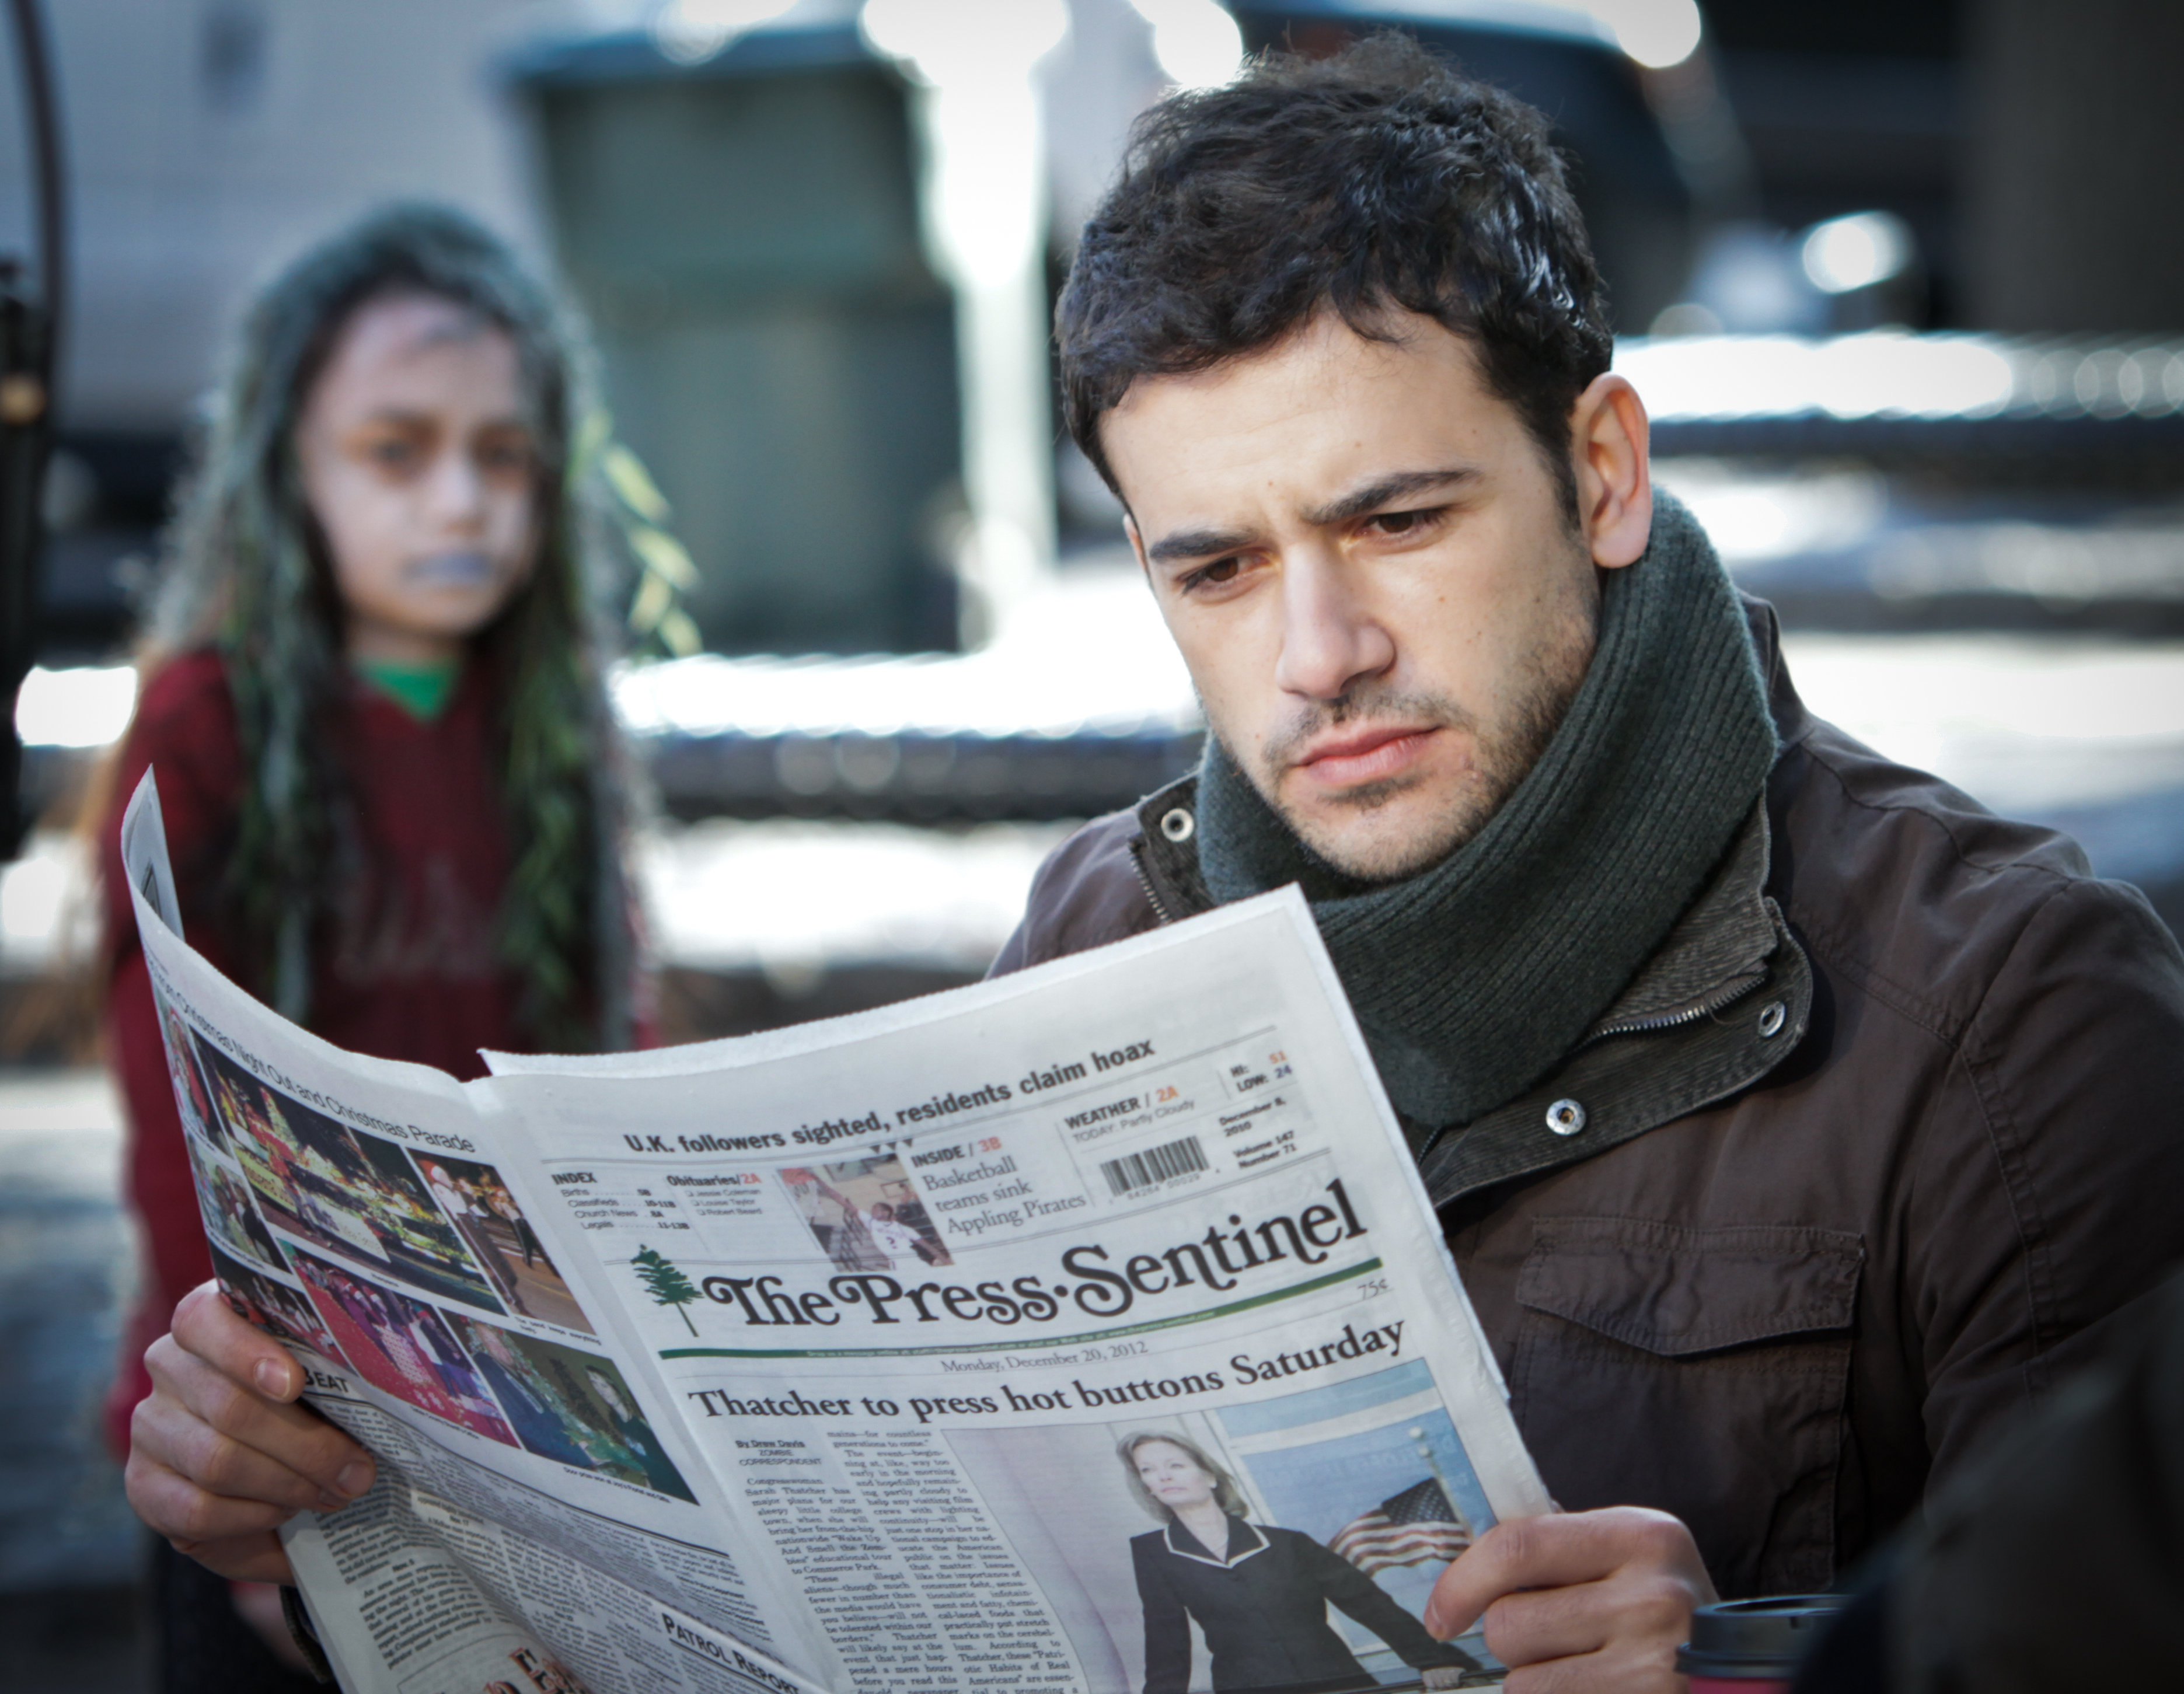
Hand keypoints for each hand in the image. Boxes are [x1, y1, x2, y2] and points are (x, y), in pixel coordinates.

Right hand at [124, 1281, 376, 1583]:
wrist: (276, 1476)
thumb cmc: (311, 1407)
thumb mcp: (325, 1379)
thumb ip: (335, 1370)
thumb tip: (386, 1390)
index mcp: (210, 1322)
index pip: (203, 1319)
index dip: (246, 1352)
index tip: (294, 1384)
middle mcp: (169, 1365)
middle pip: (230, 1407)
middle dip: (305, 1446)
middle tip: (355, 1472)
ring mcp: (151, 1425)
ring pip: (216, 1460)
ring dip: (286, 1484)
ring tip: (331, 1493)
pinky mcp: (142, 1484)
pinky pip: (195, 1508)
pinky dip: (251, 1515)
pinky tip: (285, 1510)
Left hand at [1424, 1507, 1716, 1692]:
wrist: (1747, 1675)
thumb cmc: (1662, 1610)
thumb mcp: (1627, 1558)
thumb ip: (1555, 1549)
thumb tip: (1456, 1566)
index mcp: (1642, 1535)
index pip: (1517, 1545)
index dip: (1461, 1582)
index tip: (1439, 1613)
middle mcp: (1654, 1596)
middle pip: (1509, 1622)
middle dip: (1509, 1639)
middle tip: (1546, 1641)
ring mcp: (1657, 1665)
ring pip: (1524, 1680)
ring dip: (1532, 1681)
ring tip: (1578, 1670)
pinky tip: (1593, 1691)